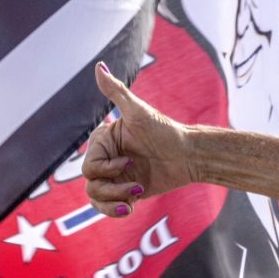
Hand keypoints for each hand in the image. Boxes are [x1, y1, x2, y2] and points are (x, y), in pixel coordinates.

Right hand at [82, 63, 195, 216]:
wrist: (189, 156)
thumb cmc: (165, 130)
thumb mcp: (138, 112)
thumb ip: (116, 92)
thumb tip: (99, 66)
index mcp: (104, 140)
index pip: (89, 165)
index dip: (105, 168)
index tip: (128, 162)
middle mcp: (107, 158)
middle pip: (90, 183)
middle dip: (111, 188)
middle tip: (135, 185)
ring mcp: (115, 176)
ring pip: (96, 197)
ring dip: (113, 201)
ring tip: (133, 199)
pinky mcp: (126, 191)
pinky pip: (108, 207)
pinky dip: (114, 211)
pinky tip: (129, 209)